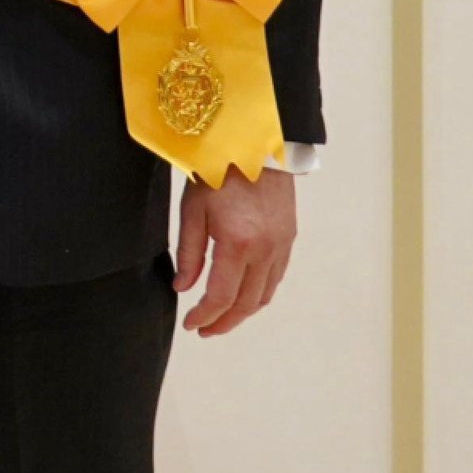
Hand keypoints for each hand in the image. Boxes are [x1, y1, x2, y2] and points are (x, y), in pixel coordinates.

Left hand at [175, 166, 296, 336]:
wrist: (254, 143)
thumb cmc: (217, 171)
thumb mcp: (193, 210)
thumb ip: (189, 253)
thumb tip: (183, 288)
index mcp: (238, 244)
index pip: (221, 297)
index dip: (204, 316)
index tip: (191, 324)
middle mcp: (265, 250)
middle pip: (246, 303)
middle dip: (224, 322)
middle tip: (205, 329)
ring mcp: (281, 245)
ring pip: (264, 294)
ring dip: (243, 311)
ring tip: (222, 316)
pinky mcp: (289, 237)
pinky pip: (276, 277)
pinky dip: (259, 293)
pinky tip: (243, 293)